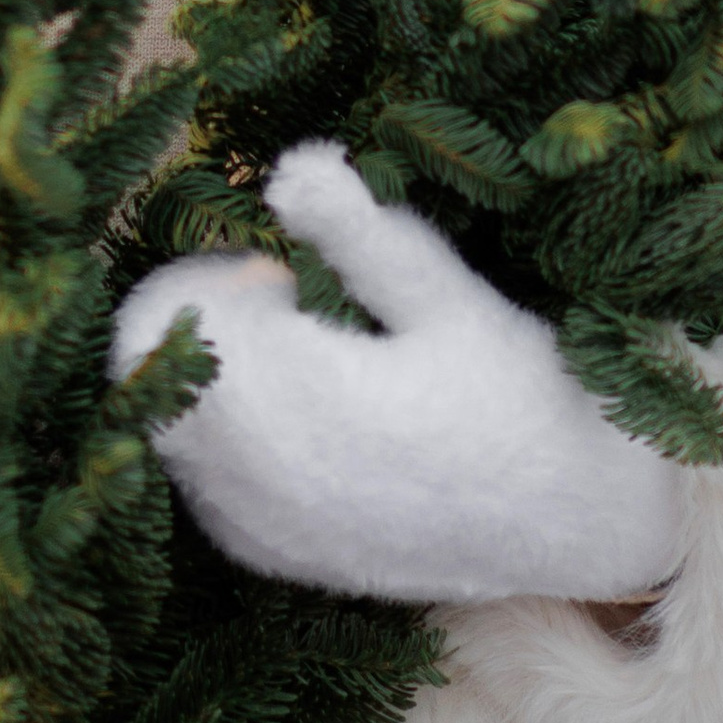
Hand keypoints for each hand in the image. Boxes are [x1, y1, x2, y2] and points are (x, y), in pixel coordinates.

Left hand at [111, 140, 682, 607]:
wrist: (573, 521)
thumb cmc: (520, 392)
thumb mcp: (449, 294)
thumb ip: (359, 232)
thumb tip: (286, 167)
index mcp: (296, 409)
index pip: (165, 319)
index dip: (215, 273)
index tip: (287, 271)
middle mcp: (260, 482)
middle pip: (149, 365)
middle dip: (206, 314)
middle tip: (294, 302)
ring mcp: (260, 528)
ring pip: (166, 420)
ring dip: (212, 368)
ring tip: (305, 354)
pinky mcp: (270, 555)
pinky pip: (197, 473)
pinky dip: (223, 428)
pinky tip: (303, 412)